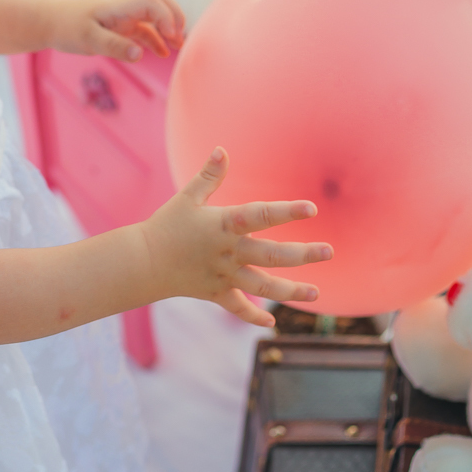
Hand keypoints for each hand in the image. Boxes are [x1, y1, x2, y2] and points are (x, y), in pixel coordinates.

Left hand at [50, 0, 184, 60]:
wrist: (50, 21)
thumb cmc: (67, 27)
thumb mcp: (88, 39)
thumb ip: (114, 46)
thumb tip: (139, 54)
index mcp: (118, 6)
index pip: (152, 2)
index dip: (167, 17)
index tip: (172, 38)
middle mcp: (124, 7)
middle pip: (159, 0)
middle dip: (175, 16)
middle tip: (181, 38)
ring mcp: (123, 15)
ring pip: (154, 14)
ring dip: (168, 27)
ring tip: (179, 47)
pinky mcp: (120, 25)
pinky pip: (144, 29)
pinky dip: (156, 39)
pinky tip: (162, 53)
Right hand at [142, 148, 331, 327]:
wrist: (142, 261)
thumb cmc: (167, 224)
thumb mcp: (188, 197)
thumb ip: (209, 175)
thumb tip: (223, 149)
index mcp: (223, 224)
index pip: (259, 215)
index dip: (286, 212)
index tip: (311, 209)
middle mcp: (228, 252)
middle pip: (271, 255)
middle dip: (302, 255)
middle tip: (329, 252)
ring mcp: (223, 275)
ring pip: (263, 287)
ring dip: (291, 292)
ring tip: (317, 294)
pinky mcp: (215, 293)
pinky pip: (238, 308)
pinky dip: (253, 316)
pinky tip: (272, 323)